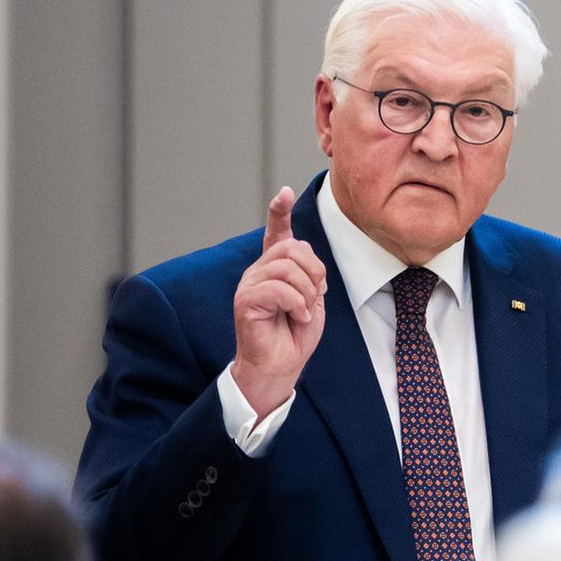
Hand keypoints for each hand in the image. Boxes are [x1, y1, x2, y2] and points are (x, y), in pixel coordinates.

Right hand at [232, 187, 328, 419]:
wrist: (280, 366)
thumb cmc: (294, 335)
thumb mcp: (311, 298)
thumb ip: (309, 274)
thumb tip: (305, 254)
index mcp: (275, 269)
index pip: (277, 233)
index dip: (280, 212)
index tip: (284, 193)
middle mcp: (258, 271)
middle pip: (294, 249)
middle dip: (315, 274)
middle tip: (313, 298)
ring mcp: (249, 285)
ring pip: (287, 268)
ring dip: (306, 293)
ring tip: (302, 312)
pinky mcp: (245, 301)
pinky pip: (278, 289)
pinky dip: (296, 304)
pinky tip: (296, 317)